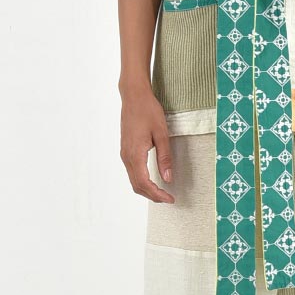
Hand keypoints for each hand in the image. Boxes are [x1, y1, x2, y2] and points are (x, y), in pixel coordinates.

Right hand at [120, 88, 175, 202]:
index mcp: (135, 154)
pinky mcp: (126, 150)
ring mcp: (124, 154)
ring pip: (133, 180)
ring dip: (147, 189)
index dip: (157, 194)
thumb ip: (165, 157)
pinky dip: (142, 181)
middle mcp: (127, 157)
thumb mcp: (162, 134)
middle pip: (137, 186)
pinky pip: (132, 172)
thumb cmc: (148, 111)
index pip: (144, 183)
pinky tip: (153, 180)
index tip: (170, 199)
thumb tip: (168, 179)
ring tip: (162, 192)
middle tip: (168, 198)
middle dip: (152, 195)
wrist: (134, 96)